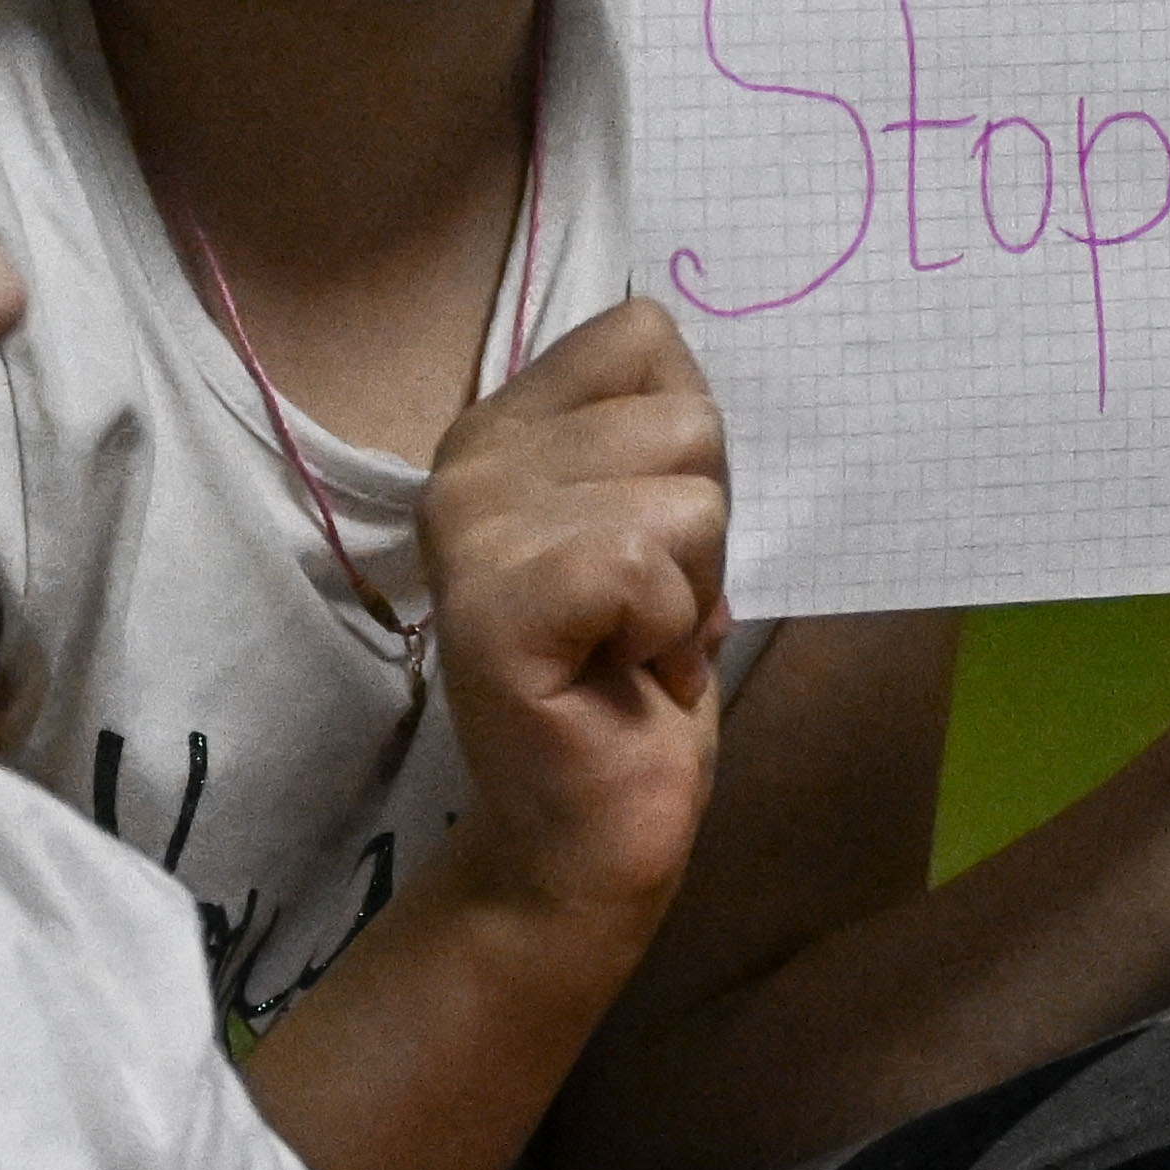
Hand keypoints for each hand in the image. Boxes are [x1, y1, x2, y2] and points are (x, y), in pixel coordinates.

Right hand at [417, 301, 733, 934]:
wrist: (583, 835)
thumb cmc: (631, 681)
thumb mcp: (657, 527)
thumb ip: (652, 438)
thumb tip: (685, 361)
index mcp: (501, 428)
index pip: (642, 333)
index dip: (686, 444)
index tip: (648, 541)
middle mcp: (468, 463)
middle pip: (683, 418)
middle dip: (700, 532)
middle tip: (641, 614)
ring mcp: (471, 533)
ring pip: (682, 496)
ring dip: (688, 590)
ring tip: (631, 647)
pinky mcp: (494, 610)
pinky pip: (641, 564)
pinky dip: (666, 632)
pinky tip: (623, 675)